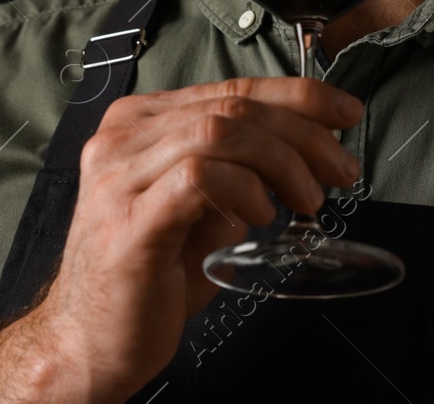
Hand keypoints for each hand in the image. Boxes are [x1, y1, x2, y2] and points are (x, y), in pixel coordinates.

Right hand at [35, 76, 362, 401]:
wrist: (89, 344)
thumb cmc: (147, 278)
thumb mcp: (201, 208)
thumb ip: (239, 169)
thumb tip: (307, 149)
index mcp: (140, 123)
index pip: (231, 88)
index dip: (298, 95)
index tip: (345, 113)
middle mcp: (123, 138)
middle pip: (233, 105)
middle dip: (304, 132)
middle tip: (340, 168)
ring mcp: (119, 176)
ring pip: (220, 131)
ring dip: (282, 162)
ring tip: (307, 199)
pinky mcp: (128, 221)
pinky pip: (199, 177)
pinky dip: (244, 189)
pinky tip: (260, 217)